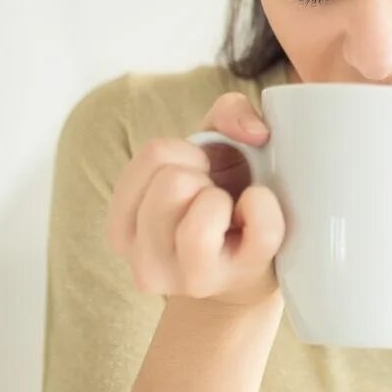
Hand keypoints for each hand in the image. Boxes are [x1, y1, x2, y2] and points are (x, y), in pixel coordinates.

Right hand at [106, 92, 284, 306]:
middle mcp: (144, 260)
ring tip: (229, 215)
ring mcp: (190, 278)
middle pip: (173, 181)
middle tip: (213, 200)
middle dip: (202, 177)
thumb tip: (255, 132)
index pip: (154, 154)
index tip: (195, 176)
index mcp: (124, 225)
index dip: (187, 153)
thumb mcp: (214, 150)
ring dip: (226, 197)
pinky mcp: (240, 277)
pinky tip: (256, 217)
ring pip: (207, 205)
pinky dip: (267, 208)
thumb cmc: (225, 198)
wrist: (249, 268)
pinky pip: (263, 228)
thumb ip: (228, 113)